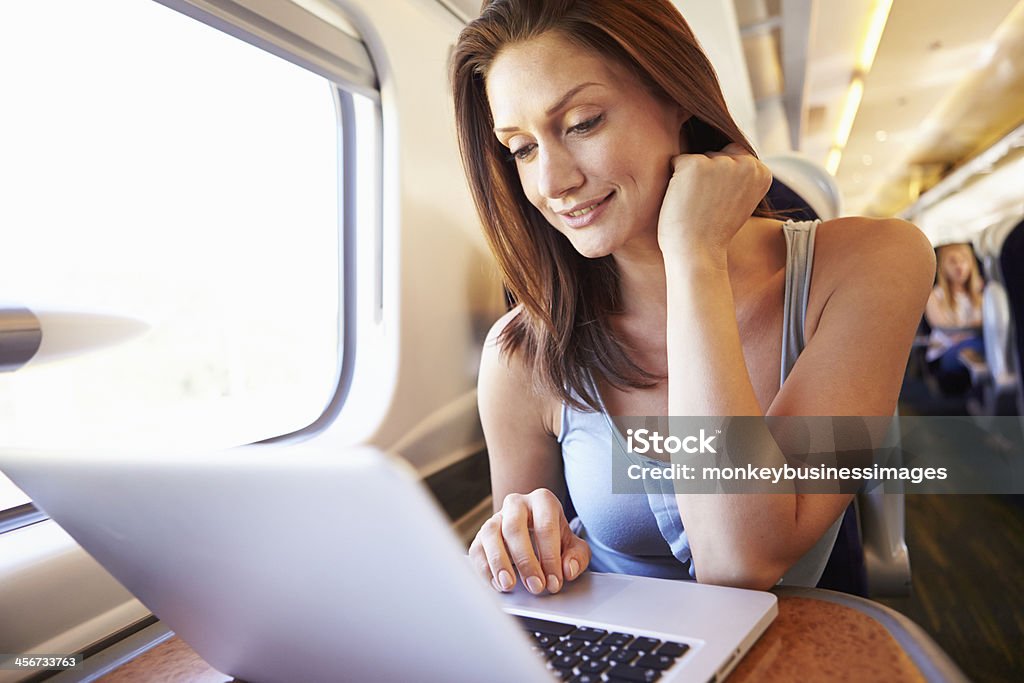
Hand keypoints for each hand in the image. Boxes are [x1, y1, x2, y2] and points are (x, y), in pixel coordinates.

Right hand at [469, 488, 590, 593]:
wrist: (534, 531)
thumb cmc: (555, 538)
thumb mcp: (573, 546)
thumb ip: (577, 557)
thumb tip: (568, 570)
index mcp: (542, 500)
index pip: (545, 525)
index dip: (550, 556)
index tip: (554, 581)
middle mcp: (516, 504)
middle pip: (515, 527)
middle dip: (525, 560)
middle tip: (536, 586)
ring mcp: (495, 518)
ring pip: (490, 534)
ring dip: (499, 562)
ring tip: (509, 585)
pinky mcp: (480, 536)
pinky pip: (477, 550)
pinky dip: (485, 569)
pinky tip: (498, 584)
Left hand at [657, 143, 771, 260]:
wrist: (698, 254)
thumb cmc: (713, 232)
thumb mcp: (740, 201)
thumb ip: (740, 177)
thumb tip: (724, 155)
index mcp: (762, 172)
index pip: (735, 156)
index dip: (721, 180)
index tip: (720, 204)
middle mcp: (746, 163)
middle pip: (715, 154)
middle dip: (706, 176)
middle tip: (706, 207)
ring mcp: (720, 162)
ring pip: (697, 158)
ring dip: (690, 178)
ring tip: (695, 206)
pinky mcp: (695, 164)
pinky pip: (677, 161)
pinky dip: (673, 180)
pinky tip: (682, 201)